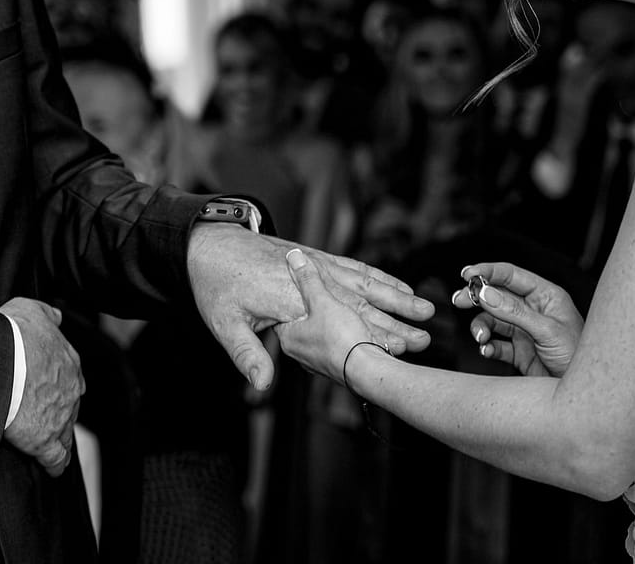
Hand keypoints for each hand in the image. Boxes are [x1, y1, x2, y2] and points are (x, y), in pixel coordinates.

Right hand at [0, 297, 83, 477]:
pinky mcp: (44, 440)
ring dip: (58, 437)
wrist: (2, 359)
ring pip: (64, 431)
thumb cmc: (15, 334)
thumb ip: (48, 314)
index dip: (58, 385)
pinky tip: (53, 469)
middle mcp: (71, 389)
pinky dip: (55, 464)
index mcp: (68, 361)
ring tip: (50, 444)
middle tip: (42, 415)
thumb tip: (56, 316)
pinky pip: (56, 458)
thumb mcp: (33, 310)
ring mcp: (60, 416)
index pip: (69, 377)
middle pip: (69, 405)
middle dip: (59, 411)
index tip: (48, 389)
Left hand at [186, 225, 432, 391]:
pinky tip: (396, 286)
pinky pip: (356, 268)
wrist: (210, 247)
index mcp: (292, 301)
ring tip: (424, 309)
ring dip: (397, 297)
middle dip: (396, 321)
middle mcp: (309, 283)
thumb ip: (248, 354)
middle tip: (424, 336)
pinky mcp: (317, 259)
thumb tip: (261, 388)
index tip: (404, 349)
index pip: (343, 320)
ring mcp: (316, 267)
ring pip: (366, 283)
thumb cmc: (216, 288)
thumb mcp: (225, 324)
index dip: (375, 336)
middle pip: (361, 301)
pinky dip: (380, 278)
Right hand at [455, 262, 583, 377]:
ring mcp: (525, 332)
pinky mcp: (520, 353)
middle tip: (459, 301)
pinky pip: (496, 344)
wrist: (583, 397)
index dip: (488, 272)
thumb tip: (485, 293)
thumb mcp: (548, 331)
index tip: (466, 274)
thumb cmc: (579, 358)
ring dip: (481, 326)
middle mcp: (533, 311)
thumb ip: (515, 312)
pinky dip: (488, 346)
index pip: (512, 276)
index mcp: (545, 296)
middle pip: (498, 296)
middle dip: (477, 298)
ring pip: (493, 321)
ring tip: (480, 337)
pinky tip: (487, 350)